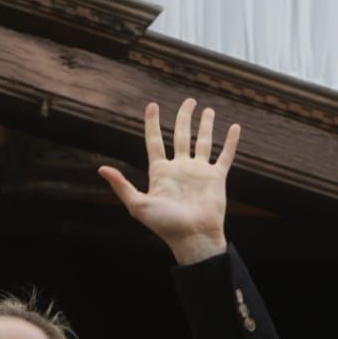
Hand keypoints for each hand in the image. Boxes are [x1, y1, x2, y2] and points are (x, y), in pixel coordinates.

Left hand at [98, 99, 238, 265]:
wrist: (193, 237)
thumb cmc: (164, 225)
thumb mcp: (138, 205)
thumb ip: (122, 186)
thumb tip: (102, 169)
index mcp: (160, 172)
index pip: (155, 142)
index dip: (152, 124)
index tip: (152, 105)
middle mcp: (180, 168)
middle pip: (181, 136)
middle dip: (184, 117)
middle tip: (189, 100)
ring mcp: (199, 172)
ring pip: (203, 142)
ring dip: (206, 125)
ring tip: (208, 110)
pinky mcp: (216, 177)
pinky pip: (225, 155)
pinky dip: (231, 142)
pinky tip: (235, 128)